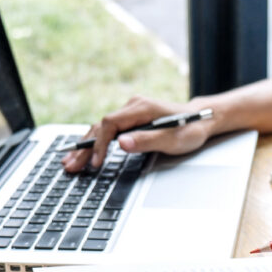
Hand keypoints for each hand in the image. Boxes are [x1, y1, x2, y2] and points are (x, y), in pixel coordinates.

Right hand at [62, 96, 214, 171]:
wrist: (201, 119)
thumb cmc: (190, 129)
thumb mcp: (172, 138)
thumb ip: (147, 140)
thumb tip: (121, 143)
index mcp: (141, 108)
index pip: (110, 123)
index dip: (100, 144)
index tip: (95, 162)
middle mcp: (133, 106)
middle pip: (101, 126)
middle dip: (85, 147)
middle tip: (71, 165)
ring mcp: (131, 112)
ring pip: (102, 129)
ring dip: (86, 146)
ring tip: (70, 162)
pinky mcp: (131, 119)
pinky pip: (108, 131)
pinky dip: (95, 143)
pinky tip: (84, 153)